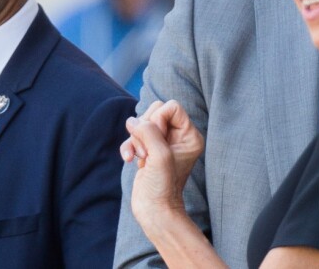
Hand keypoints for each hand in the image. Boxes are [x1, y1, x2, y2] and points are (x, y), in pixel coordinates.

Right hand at [121, 100, 203, 227]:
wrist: (154, 211)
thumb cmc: (163, 186)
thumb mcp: (159, 154)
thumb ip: (148, 131)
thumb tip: (133, 121)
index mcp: (189, 135)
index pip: (171, 106)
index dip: (159, 119)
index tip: (158, 142)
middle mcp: (178, 136)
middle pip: (155, 110)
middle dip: (145, 129)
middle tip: (148, 151)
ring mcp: (162, 142)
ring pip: (142, 121)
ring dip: (135, 139)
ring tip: (141, 158)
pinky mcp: (148, 149)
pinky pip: (134, 134)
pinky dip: (129, 146)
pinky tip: (129, 160)